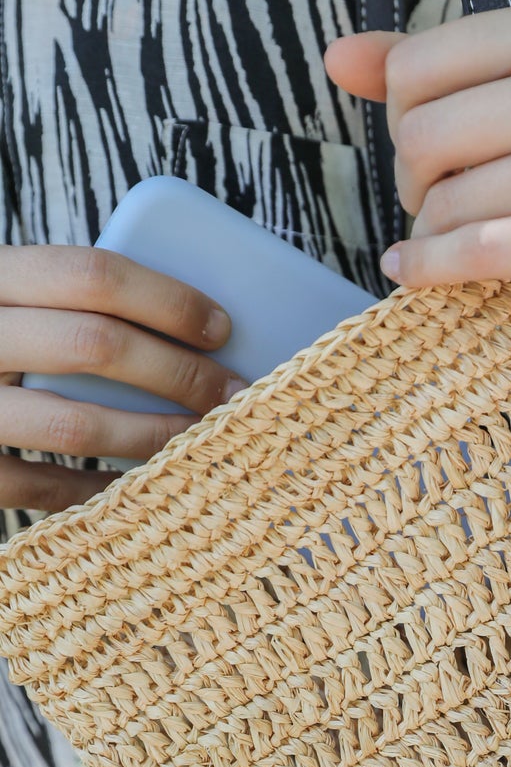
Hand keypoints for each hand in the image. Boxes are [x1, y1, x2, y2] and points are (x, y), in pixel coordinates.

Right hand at [0, 245, 245, 513]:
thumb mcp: (12, 304)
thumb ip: (73, 306)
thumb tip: (199, 334)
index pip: (90, 274)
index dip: (166, 299)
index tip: (221, 327)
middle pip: (96, 345)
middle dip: (180, 372)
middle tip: (232, 392)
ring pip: (75, 424)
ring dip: (154, 436)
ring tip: (201, 440)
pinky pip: (42, 488)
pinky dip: (99, 491)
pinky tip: (140, 487)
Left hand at [323, 0, 510, 354]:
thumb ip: (434, 74)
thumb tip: (337, 57)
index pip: (417, 66)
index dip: (402, 120)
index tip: (434, 155)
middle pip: (423, 134)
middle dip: (415, 184)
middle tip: (441, 206)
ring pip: (450, 202)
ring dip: (433, 234)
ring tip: (456, 243)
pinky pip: (481, 252)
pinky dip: (433, 268)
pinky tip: (415, 272)